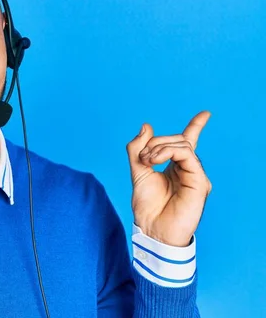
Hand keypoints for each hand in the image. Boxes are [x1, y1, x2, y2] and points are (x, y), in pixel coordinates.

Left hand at [126, 111, 211, 246]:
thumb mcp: (137, 171)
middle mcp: (187, 169)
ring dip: (159, 147)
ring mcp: (195, 175)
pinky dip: (168, 152)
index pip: (187, 142)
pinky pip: (187, 154)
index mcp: (175, 167)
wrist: (151, 228)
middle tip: (143, 158)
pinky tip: (155, 161)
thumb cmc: (147, 205)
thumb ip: (138, 149)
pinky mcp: (200, 181)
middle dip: (156, 142)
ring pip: (182, 144)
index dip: (196, 127)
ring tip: (147, 161)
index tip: (205, 114)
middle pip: (178, 139)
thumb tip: (146, 126)